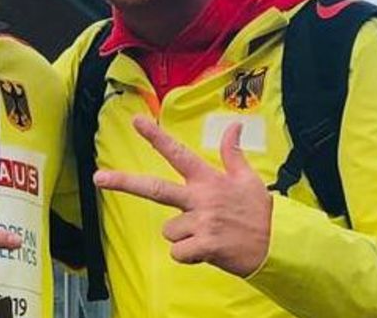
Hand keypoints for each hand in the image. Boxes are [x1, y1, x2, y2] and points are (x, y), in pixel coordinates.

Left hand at [93, 115, 271, 276]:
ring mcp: (202, 222)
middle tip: (99, 177)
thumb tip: (234, 125)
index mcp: (208, 180)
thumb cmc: (259, 212)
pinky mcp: (205, 246)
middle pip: (155, 188)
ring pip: (169, 230)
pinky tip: (207, 251)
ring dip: (182, 236)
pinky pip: (178, 253)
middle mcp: (201, 198)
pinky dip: (188, 256)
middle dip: (124, 182)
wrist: (277, 245)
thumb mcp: (248, 178)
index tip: (136, 121)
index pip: (178, 153)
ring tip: (207, 234)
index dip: (156, 137)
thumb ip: (233, 153)